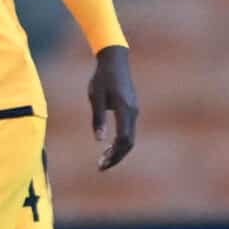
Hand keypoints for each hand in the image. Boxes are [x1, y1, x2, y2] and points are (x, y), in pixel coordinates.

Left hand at [88, 44, 137, 170]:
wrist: (114, 61)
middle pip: (128, 142)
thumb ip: (97, 118)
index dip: (114, 154)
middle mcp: (132, 112)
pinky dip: (120, 143)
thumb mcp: (95, 97)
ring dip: (118, 151)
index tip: (102, 164)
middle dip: (116, 157)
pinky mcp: (131, 110)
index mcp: (124, 109)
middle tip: (101, 167)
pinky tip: (108, 148)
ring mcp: (133, 111)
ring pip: (130, 138)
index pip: (123, 139)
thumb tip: (99, 140)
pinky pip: (128, 131)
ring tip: (103, 161)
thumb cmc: (101, 78)